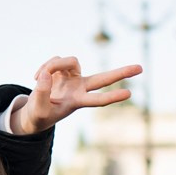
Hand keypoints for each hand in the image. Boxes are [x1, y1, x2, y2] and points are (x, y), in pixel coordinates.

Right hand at [9, 57, 140, 135]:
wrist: (34, 111)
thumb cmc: (39, 115)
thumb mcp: (38, 110)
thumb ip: (42, 93)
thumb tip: (47, 74)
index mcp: (77, 102)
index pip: (97, 100)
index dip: (112, 97)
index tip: (129, 93)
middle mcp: (80, 88)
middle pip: (104, 78)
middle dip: (122, 73)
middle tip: (141, 68)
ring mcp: (73, 77)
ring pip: (71, 60)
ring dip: (53, 65)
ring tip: (38, 77)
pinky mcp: (63, 69)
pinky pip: (56, 60)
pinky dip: (44, 67)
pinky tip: (36, 77)